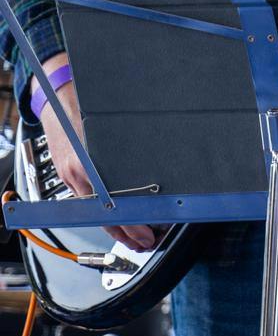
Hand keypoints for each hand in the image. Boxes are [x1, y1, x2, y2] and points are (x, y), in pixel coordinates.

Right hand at [32, 59, 158, 251]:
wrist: (57, 94)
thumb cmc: (87, 108)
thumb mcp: (114, 132)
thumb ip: (131, 155)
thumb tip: (163, 177)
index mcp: (89, 166)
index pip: (115, 207)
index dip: (132, 224)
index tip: (147, 234)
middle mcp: (78, 175)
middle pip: (105, 216)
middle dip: (127, 233)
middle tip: (147, 242)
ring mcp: (70, 176)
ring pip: (96, 211)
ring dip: (116, 226)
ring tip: (136, 237)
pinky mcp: (67, 175)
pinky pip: (87, 199)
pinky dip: (103, 211)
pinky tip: (117, 217)